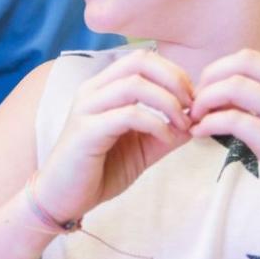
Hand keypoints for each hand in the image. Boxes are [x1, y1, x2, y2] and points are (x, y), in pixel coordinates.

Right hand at [34, 50, 194, 224]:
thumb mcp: (141, 148)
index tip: (193, 100)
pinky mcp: (86, 131)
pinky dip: (155, 124)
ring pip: (135, 84)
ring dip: (168, 102)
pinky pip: (128, 115)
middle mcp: (93, 90)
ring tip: (183, 124)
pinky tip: (166, 139)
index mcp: (104, 88)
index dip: (174, 73)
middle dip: (175, 79)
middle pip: (140, 61)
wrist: (62, 200)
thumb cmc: (99, 171)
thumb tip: (197, 119)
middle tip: (192, 106)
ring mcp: (87, 108)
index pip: (143, 59)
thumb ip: (166, 131)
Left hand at [190, 49, 259, 230]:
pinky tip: (201, 133)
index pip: (252, 58)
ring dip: (206, 100)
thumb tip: (221, 88)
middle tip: (196, 100)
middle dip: (210, 77)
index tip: (206, 89)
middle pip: (243, 63)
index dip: (220, 69)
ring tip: (196, 117)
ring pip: (236, 87)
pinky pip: (234, 120)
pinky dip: (209, 123)